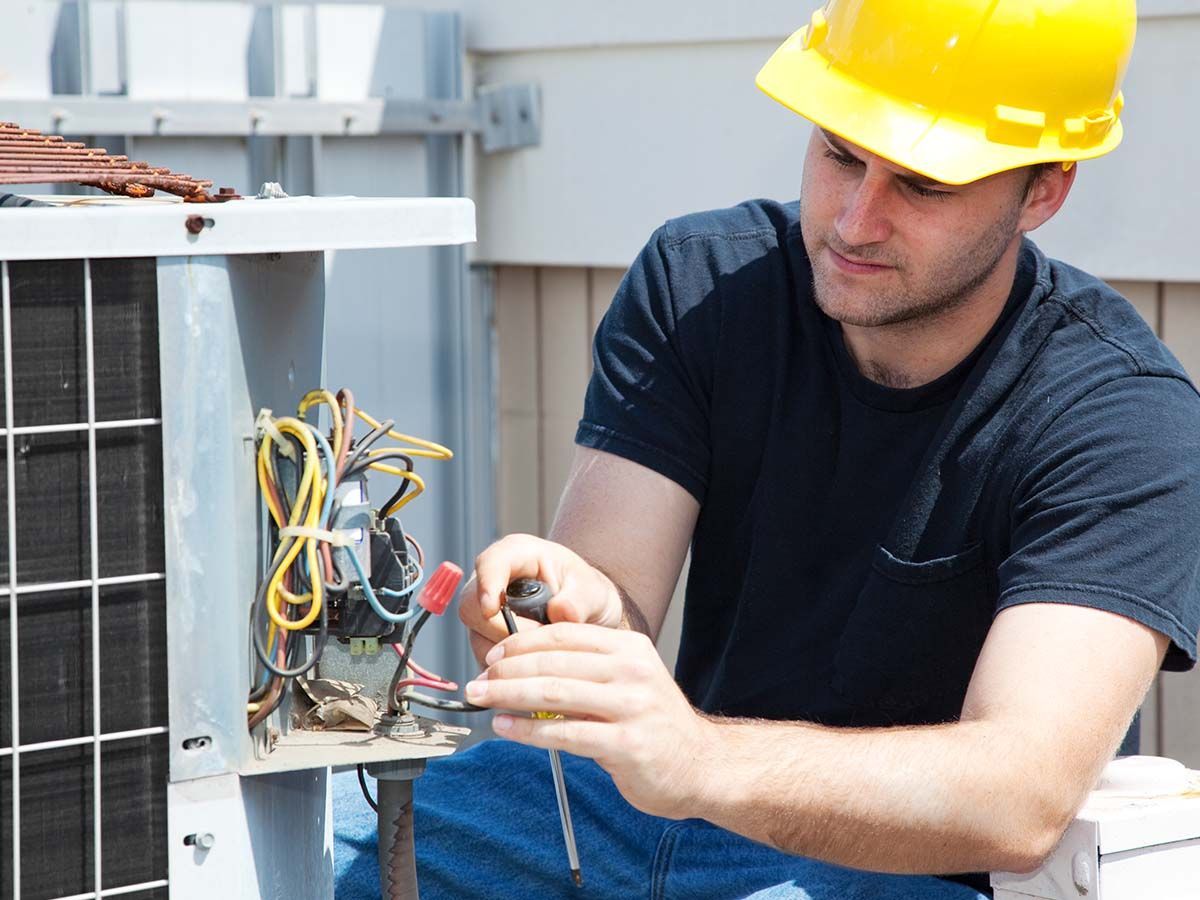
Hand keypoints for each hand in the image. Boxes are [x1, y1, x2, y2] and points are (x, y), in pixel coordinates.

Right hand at [458, 534, 624, 668]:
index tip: (492, 609)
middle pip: (472, 606)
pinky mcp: (484, 637)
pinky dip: (509, 665)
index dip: (487, 585)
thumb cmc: (587, 594)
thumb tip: (560, 612)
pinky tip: (534, 661)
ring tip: (545, 649)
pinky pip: (485, 657)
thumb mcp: (593, 591)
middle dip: (502, 630)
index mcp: (517, 554)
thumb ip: (579, 600)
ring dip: (509, 652)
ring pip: (477, 637)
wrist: (588, 615)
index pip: (490, 563)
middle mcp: (493, 580)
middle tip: (540, 640)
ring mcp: (484, 610)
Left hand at [464, 622, 715, 819]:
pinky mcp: (626, 744)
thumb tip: (522, 663)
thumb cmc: (653, 723)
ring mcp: (631, 706)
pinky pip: (565, 733)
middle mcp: (632, 671)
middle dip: (506, 670)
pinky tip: (505, 729)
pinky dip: (527, 730)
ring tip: (483, 700)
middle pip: (553, 662)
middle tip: (477, 681)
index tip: (492, 655)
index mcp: (629, 647)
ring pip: (554, 693)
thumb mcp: (628, 679)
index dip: (521, 643)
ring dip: (508, 695)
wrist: (700, 764)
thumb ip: (586, 668)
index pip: (564, 635)